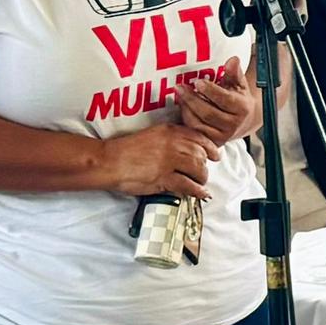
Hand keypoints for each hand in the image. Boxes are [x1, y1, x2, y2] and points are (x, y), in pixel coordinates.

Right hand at [94, 122, 215, 201]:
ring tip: (200, 183)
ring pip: (198, 169)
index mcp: (169, 131)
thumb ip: (170, 140)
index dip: (210, 148)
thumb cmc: (126, 150)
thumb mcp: (151, 135)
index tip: (215, 155)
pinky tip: (201, 194)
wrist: (109, 161)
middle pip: (201, 154)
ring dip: (202, 178)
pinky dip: (198, 191)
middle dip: (205, 166)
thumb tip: (185, 150)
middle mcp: (172, 144)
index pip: (199, 137)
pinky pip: (189, 185)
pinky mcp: (164, 178)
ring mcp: (169, 161)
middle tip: (204, 173)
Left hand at [175, 63, 262, 145]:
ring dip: (186, 108)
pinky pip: (194, 131)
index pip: (224, 99)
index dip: (209, 90)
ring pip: (198, 123)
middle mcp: (233, 125)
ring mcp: (222, 136)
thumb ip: (234, 72)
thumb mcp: (238, 84)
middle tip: (180, 87)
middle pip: (208, 113)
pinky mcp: (212, 143)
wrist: (243, 121)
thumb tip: (233, 60)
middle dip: (192, 99)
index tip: (197, 81)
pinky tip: (183, 107)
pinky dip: (186, 119)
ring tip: (180, 95)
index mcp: (242, 109)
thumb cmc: (238, 99)